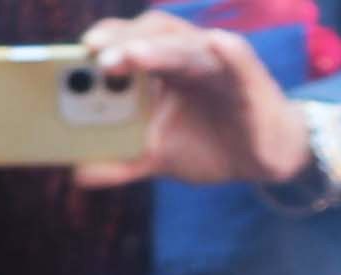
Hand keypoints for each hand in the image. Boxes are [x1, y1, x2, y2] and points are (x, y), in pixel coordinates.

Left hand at [73, 13, 309, 191]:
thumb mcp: (159, 156)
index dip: (107, 41)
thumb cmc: (209, 145)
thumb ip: (121, 159)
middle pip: (154, 35)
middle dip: (125, 42)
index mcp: (162, 66)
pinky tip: (217, 46)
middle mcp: (188, 54)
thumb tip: (78, 173)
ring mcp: (219, 61)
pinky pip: (237, 60)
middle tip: (98, 55)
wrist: (263, 158)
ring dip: (160, 48)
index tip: (79, 52)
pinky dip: (228, 52)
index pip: (131, 40)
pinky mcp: (249, 77)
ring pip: (187, 46)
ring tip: (135, 54)